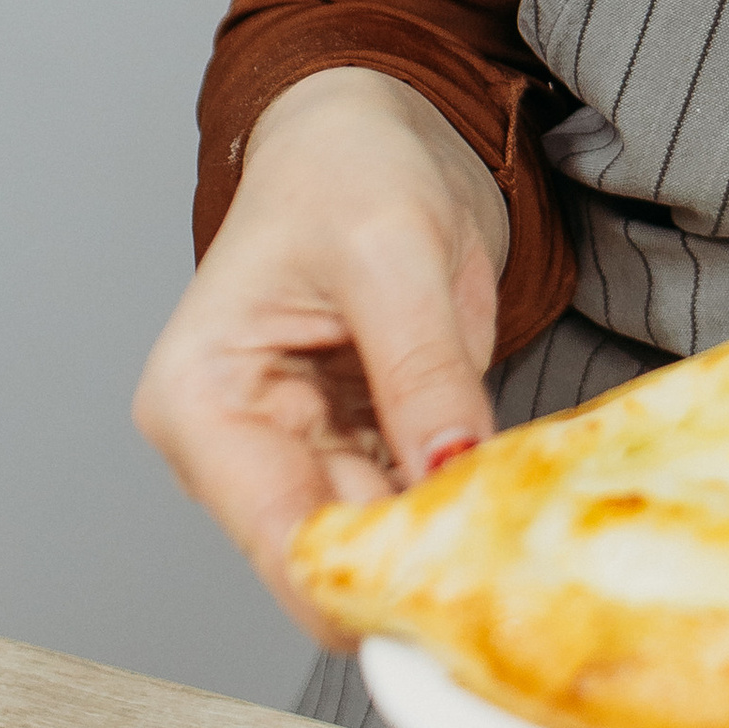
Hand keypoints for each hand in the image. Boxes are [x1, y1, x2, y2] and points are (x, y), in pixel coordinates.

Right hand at [133, 68, 508, 641]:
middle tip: (518, 568)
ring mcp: (296, 453)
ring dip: (448, 542)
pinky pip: (410, 504)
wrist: (370, 130)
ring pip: (377, 542)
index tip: (459, 597)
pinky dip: (460, 508)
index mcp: (202, 399)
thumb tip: (450, 473)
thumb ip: (420, 366)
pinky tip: (513, 502)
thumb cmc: (347, 165)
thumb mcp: (394, 250)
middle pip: (329, 553)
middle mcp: (235, 446)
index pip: (280, 534)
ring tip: (526, 534)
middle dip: (419, 565)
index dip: (365, 581)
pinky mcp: (354, 449)